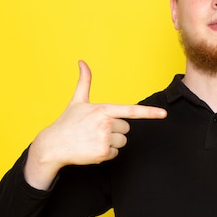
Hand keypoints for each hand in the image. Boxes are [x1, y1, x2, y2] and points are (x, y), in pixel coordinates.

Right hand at [24, 60, 166, 189]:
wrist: (53, 145)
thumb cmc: (67, 122)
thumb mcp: (77, 101)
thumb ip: (84, 81)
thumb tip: (82, 62)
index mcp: (103, 109)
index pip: (131, 110)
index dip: (149, 113)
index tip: (164, 114)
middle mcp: (106, 123)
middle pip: (126, 128)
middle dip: (114, 130)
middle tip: (96, 131)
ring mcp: (104, 139)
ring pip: (122, 142)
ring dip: (111, 143)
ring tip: (93, 140)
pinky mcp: (103, 153)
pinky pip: (115, 154)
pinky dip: (106, 154)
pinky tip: (91, 149)